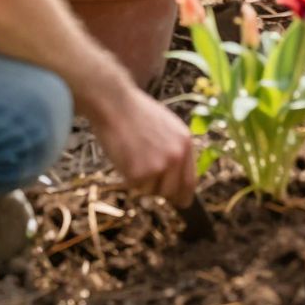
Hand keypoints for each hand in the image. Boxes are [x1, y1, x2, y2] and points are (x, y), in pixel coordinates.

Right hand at [92, 87, 195, 207]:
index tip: (178, 201)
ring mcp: (158, 166)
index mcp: (185, 144)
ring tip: (133, 157)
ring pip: (151, 192)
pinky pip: (134, 187)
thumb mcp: (168, 126)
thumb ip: (176, 150)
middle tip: (145, 176)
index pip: (190, 182)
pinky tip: (124, 156)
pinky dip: (127, 177)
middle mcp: (176, 157)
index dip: (183, 195)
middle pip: (171, 193)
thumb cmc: (137, 112)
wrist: (114, 103)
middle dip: (159, 190)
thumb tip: (178, 177)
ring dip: (141, 182)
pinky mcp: (139, 174)